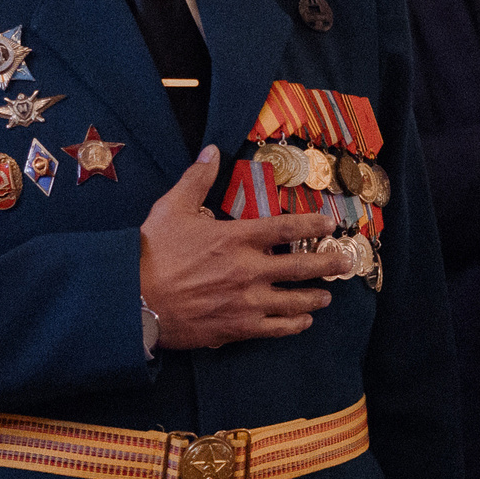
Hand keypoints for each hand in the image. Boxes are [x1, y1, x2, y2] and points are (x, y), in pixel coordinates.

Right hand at [138, 148, 347, 348]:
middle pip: (302, 267)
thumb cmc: (152, 252)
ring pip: (295, 301)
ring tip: (327, 296)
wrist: (133, 300)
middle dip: (329, 263)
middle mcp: (249, 270)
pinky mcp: (238, 328)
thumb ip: (197, 179)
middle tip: (345, 262)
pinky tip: (303, 322)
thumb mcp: (172, 207)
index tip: (329, 223)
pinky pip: (277, 328)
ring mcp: (247, 301)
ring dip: (316, 297)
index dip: (313, 225)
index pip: (287, 228)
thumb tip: (212, 150)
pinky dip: (294, 325)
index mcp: (236, 237)